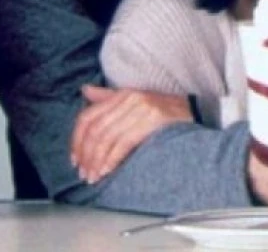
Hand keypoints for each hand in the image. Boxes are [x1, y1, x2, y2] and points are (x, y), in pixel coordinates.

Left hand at [70, 85, 192, 182]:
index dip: (77, 139)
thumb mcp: (133, 100)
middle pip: (96, 129)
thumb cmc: (161, 110)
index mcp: (121, 94)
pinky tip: (107, 171)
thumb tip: (84, 91)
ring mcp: (140, 109)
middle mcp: (129, 99)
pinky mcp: (151, 121)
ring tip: (92, 176)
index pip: (89, 116)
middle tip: (82, 172)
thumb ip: (107, 98)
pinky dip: (112, 159)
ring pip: (107, 137)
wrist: (193, 111)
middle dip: (86, 154)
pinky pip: (124, 142)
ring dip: (97, 160)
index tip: (74, 158)